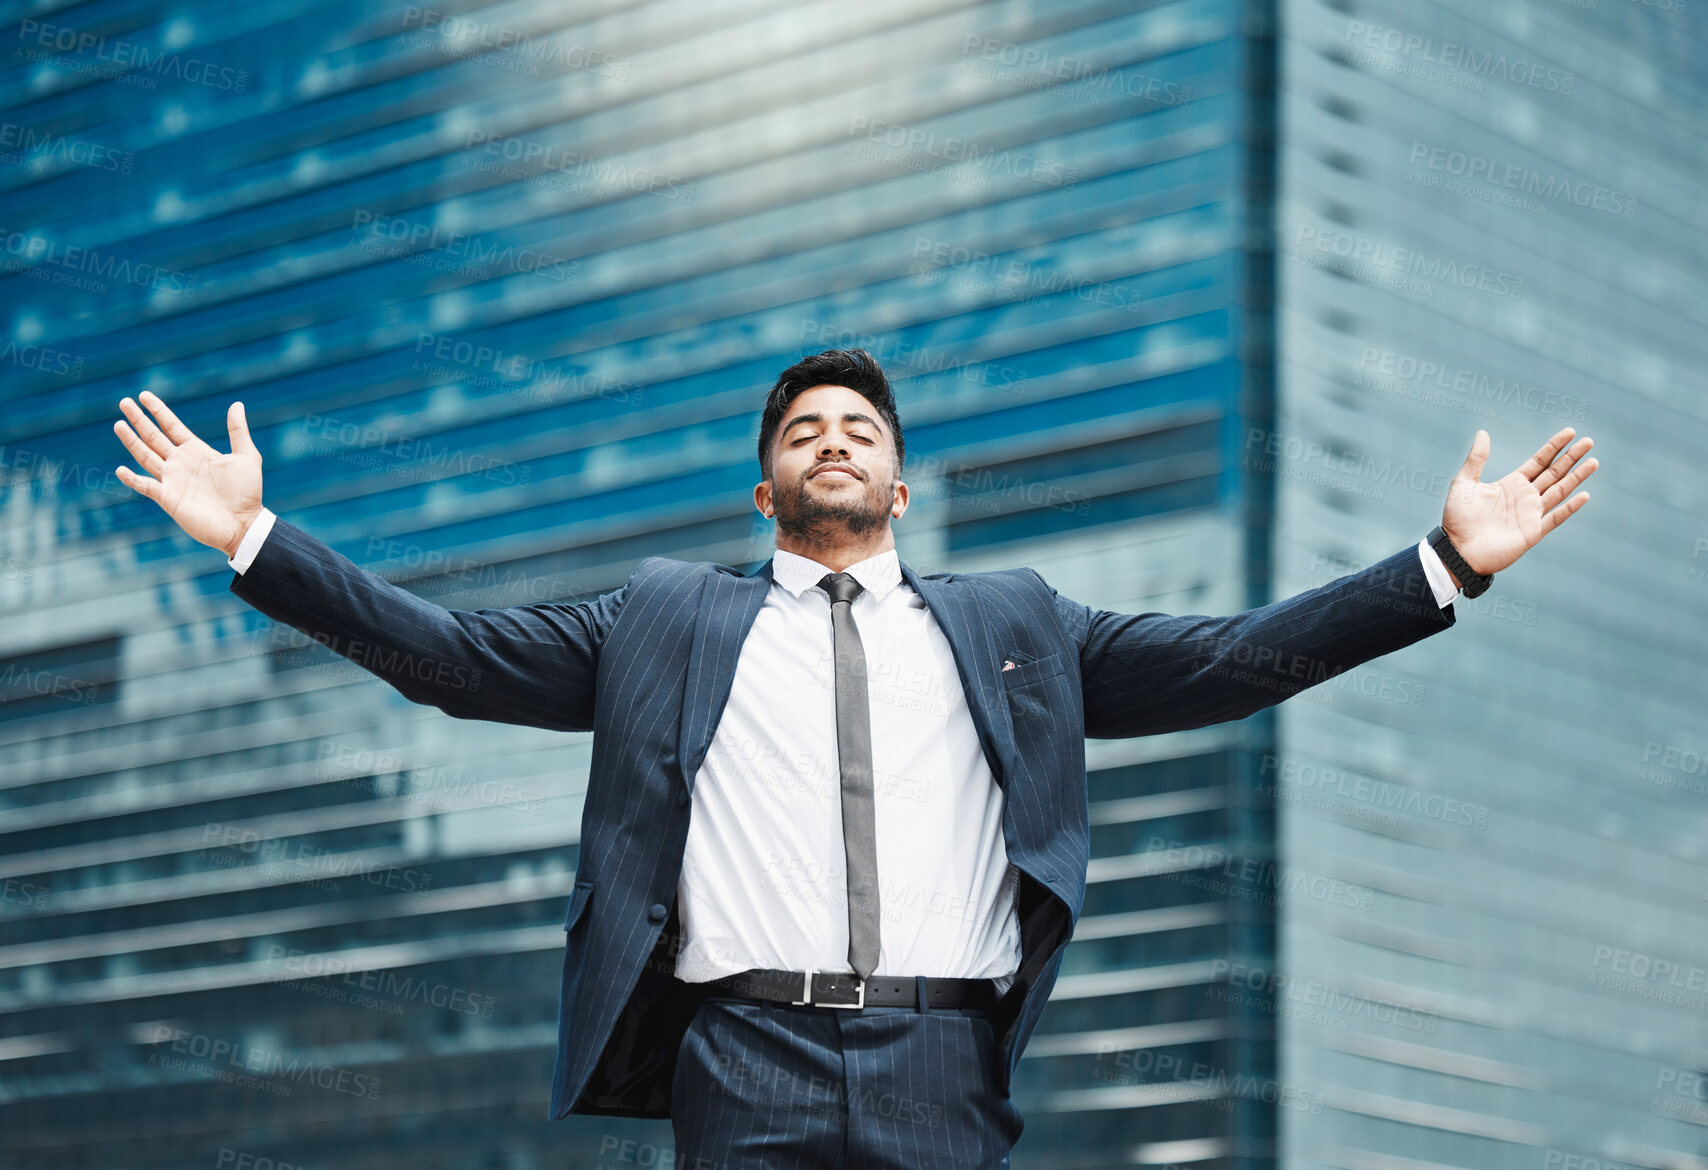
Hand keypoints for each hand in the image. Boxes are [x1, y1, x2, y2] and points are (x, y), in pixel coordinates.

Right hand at [113, 391, 263, 558]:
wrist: (245, 523)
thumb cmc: (248, 493)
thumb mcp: (247, 457)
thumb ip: (238, 431)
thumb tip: (236, 404)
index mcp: (196, 451)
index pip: (171, 426)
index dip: (158, 411)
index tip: (143, 395)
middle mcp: (180, 463)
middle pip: (154, 437)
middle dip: (139, 420)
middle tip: (124, 402)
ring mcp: (172, 480)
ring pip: (146, 456)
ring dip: (132, 441)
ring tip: (118, 424)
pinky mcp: (168, 498)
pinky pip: (146, 486)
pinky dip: (133, 479)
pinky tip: (121, 470)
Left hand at [1442, 426, 1596, 578]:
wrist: (1457, 549)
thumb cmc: (1458, 518)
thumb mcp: (1465, 482)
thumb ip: (1476, 459)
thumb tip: (1483, 432)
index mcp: (1511, 484)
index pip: (1539, 461)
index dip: (1554, 447)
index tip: (1570, 432)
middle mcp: (1525, 497)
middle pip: (1554, 472)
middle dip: (1571, 457)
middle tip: (1589, 441)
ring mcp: (1531, 514)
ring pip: (1560, 491)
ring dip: (1577, 477)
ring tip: (1594, 462)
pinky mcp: (1533, 532)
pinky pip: (1555, 518)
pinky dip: (1570, 507)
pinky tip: (1584, 495)